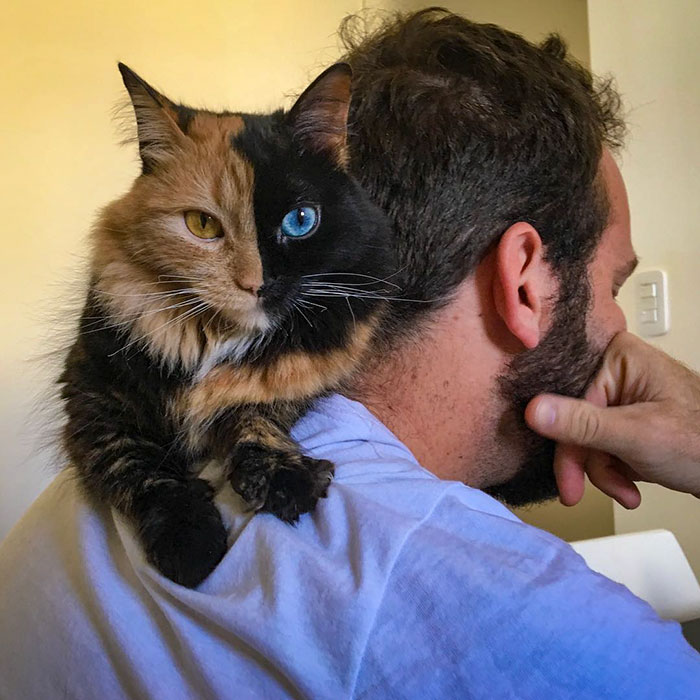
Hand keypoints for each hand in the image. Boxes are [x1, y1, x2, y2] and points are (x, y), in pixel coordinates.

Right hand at [525, 331, 699, 508]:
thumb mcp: (637, 436)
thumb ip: (583, 425)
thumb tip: (532, 410)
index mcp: (619, 356)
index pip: (569, 399)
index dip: (563, 440)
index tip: (566, 477)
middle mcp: (619, 370)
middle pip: (575, 419)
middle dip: (588, 462)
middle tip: (583, 493)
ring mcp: (625, 394)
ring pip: (587, 437)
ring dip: (603, 471)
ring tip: (627, 491)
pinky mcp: (630, 416)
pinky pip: (602, 444)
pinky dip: (614, 470)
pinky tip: (630, 485)